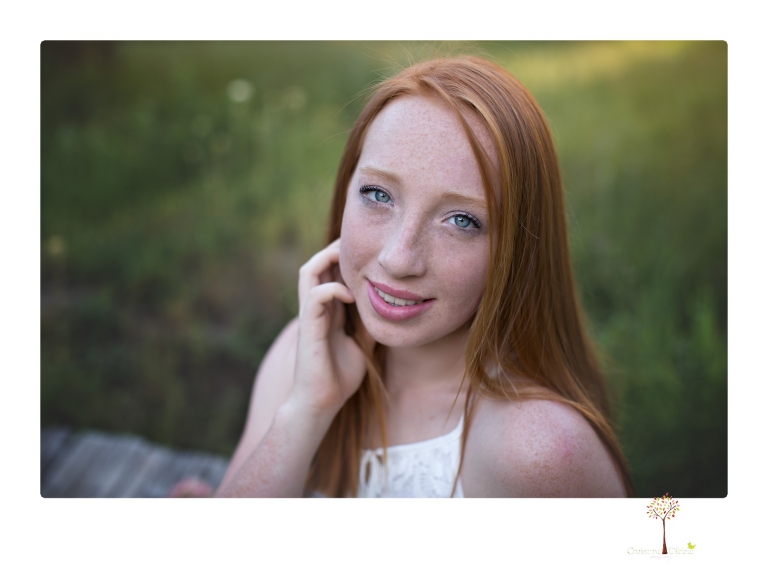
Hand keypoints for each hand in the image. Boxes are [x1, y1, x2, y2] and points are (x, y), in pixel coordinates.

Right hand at [289, 239, 366, 419]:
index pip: (329, 271)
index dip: (345, 257)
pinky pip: (315, 295)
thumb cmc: (340, 376)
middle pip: (317, 263)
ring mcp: (310, 316)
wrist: (322, 403)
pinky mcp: (308, 327)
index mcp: (328, 309)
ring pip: (308, 271)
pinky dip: (332, 288)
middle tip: (361, 244)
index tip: (370, 251)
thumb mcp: (364, 343)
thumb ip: (370, 323)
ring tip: (349, 257)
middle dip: (336, 249)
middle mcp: (316, 308)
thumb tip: (393, 308)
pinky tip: (350, 295)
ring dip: (327, 258)